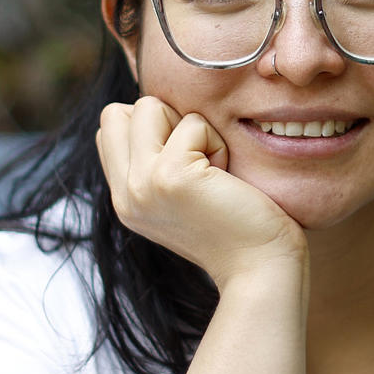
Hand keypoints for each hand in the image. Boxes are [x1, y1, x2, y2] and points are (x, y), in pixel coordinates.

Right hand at [96, 96, 306, 286]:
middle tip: (197, 161)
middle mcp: (125, 194)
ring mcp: (142, 186)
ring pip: (149, 105)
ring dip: (191, 128)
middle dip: (163, 119)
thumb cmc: (239, 225)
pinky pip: (192, 123)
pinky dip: (217, 142)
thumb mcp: (182, 195)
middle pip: (117, 112)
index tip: (187, 162)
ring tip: (212, 170)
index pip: (110, 129)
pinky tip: (227, 178)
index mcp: (125, 199)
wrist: (262, 268)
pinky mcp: (170, 176)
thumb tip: (156, 109)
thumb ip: (157, 160)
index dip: (152, 128)